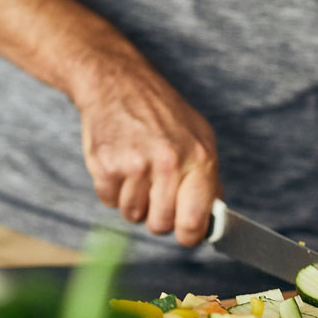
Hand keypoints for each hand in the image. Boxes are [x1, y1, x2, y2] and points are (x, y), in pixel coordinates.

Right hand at [72, 54, 220, 246]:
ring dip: (133, 201)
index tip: (184, 234)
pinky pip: (109, 202)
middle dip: (157, 216)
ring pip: (133, 215)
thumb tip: (210, 221)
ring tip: (136, 170)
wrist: (118, 83)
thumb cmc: (162, 114)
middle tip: (155, 193)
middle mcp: (169, 162)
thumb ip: (207, 180)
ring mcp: (135, 165)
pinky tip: (119, 163)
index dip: (188, 235)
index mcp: (199, 158)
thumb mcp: (199, 137)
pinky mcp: (106, 166)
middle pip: (161, 224)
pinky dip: (112, 190)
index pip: (195, 220)